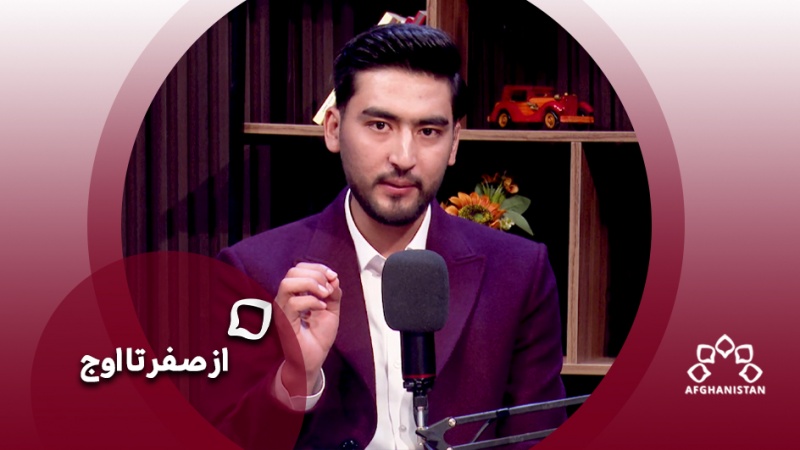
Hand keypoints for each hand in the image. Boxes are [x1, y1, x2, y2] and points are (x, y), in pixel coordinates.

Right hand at [273, 262, 341, 394]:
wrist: (313, 359)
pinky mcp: (284, 322)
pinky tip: (321, 308)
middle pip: (292, 271)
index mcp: (295, 293)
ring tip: (324, 295)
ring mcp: (282, 310)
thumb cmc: (318, 336)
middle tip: (328, 288)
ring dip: (311, 285)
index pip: (299, 268)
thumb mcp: (331, 310)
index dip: (318, 267)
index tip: (333, 277)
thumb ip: (333, 293)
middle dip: (316, 274)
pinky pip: (293, 303)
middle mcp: (285, 299)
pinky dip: (311, 302)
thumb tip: (333, 278)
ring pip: (288, 283)